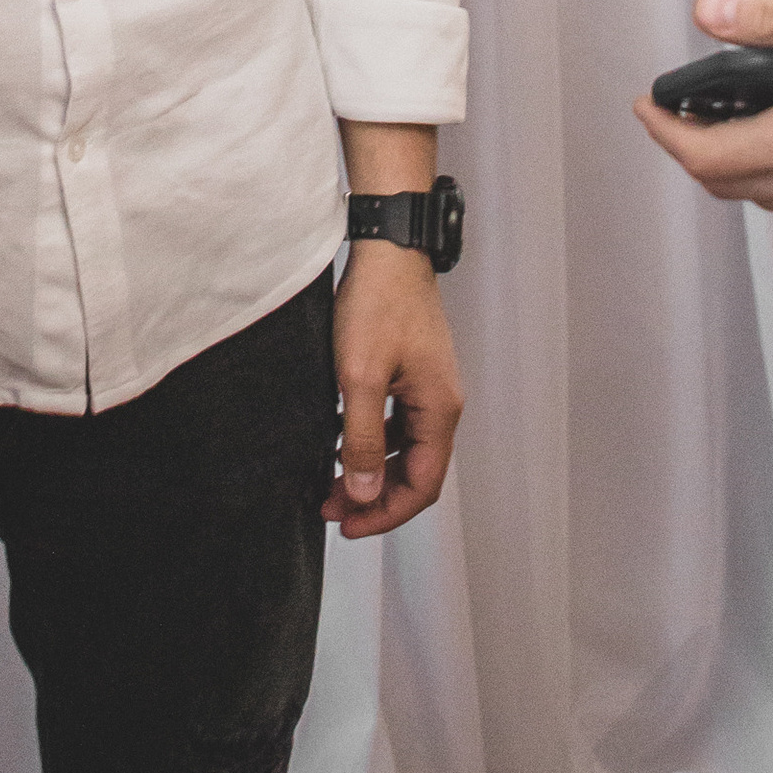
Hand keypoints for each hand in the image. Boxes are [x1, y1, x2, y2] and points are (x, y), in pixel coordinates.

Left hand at [326, 244, 463, 536]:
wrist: (387, 248)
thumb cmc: (378, 304)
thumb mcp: (360, 377)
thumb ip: (364, 439)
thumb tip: (366, 492)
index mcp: (439, 409)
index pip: (423, 485)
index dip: (386, 513)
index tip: (347, 524)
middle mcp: (442, 402)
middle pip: (416, 471)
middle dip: (375, 496)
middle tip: (330, 506)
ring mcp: (428, 385)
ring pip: (405, 448)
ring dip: (371, 470)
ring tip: (330, 481)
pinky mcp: (412, 370)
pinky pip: (398, 422)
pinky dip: (372, 440)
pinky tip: (340, 441)